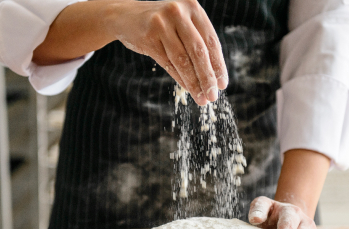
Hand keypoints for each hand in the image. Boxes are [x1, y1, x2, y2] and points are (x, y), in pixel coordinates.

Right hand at [109, 0, 227, 104]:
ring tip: (201, 98)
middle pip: (198, 51)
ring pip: (183, 60)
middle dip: (208, 77)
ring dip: (194, 83)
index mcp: (192, 7)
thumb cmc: (161, 24)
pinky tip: (188, 89)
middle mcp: (178, 12)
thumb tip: (215, 77)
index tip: (223, 84)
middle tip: (213, 96)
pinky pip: (168, 63)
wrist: (125, 16)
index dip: (219, 65)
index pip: (211, 41)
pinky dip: (180, 78)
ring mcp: (162, 24)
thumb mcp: (181, 25)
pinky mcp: (148, 37)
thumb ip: (197, 43)